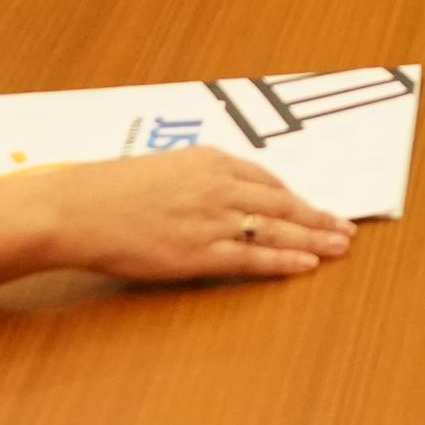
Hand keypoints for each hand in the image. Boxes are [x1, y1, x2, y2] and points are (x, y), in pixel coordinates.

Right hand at [38, 146, 356, 282]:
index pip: (266, 178)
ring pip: (275, 229)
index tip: (313, 206)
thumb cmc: (110, 190)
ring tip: (339, 246)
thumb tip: (224, 194)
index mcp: (208, 160)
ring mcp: (210, 220)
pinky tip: (307, 264)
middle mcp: (217, 186)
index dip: (295, 196)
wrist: (79, 208)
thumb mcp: (163, 168)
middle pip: (281, 202)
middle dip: (317, 216)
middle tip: (345, 228)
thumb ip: (197, 178)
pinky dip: (283, 260)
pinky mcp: (198, 252)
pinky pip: (252, 256)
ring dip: (312, 237)